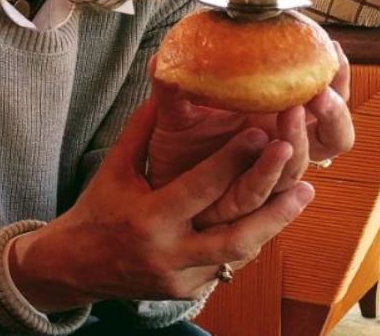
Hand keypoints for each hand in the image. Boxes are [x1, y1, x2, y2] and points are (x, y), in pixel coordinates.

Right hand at [8, 100, 313, 311]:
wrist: (75, 266)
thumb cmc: (96, 209)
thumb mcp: (113, 168)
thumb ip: (141, 131)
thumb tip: (164, 87)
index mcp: (148, 218)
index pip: (200, 187)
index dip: (233, 160)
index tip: (262, 133)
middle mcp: (168, 252)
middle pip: (235, 235)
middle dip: (273, 207)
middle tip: (304, 179)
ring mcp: (180, 277)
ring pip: (239, 254)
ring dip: (274, 225)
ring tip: (302, 196)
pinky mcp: (187, 291)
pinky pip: (226, 265)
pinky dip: (249, 241)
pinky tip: (269, 217)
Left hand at [146, 44, 354, 223]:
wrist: (157, 188)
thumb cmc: (176, 145)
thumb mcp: (173, 110)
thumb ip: (174, 86)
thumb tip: (160, 56)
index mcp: (276, 118)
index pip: (324, 99)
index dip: (338, 78)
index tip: (334, 50)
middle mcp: (280, 147)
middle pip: (333, 136)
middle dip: (334, 113)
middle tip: (319, 92)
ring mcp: (267, 176)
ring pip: (302, 164)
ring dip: (300, 138)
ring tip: (288, 111)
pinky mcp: (247, 202)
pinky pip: (268, 192)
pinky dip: (272, 171)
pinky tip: (275, 149)